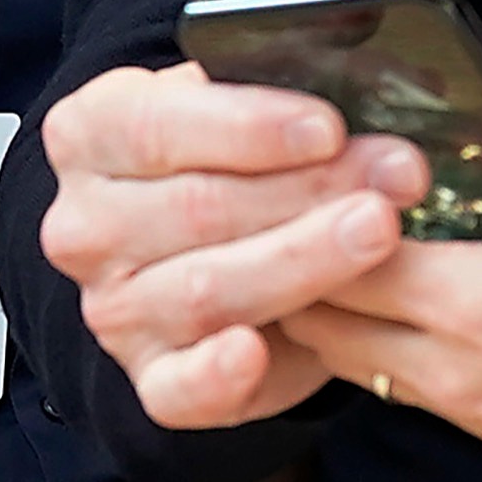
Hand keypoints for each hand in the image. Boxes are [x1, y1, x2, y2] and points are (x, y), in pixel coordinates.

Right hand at [36, 59, 432, 429]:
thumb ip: (279, 94)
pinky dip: (218, 375)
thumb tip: (370, 92)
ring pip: (206, 289)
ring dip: (304, 260)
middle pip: (199, 207)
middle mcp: (87, 224)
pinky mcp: (151, 377)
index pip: (158, 126)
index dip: (251, 127)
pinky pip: (179, 389)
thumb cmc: (229, 158)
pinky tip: (256, 352)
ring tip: (379, 232)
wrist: (203, 242)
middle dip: (311, 190)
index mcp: (92, 133)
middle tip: (395, 177)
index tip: (330, 127)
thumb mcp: (238, 105)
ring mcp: (114, 308)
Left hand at [289, 0, 481, 481]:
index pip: (332, 251)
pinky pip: (381, 377)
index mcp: (470, 304)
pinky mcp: (478, 424)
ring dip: (320, 291)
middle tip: (295, 174)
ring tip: (328, 219)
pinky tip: (390, 279)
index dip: (305, 194)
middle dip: (290, 244)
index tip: (305, 136)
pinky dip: (360, 329)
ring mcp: (455, 404)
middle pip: (310, 310)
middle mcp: (442, 366)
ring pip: (337, 353)